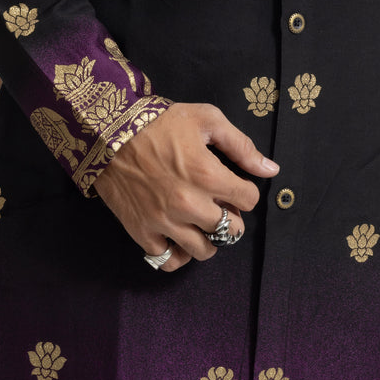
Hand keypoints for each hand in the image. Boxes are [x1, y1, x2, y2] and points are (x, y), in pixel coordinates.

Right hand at [93, 101, 278, 272]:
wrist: (107, 133)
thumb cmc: (158, 122)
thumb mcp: (206, 119)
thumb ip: (241, 146)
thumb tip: (271, 170)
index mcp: (208, 175)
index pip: (249, 200)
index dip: (245, 191)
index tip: (232, 184)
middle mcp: (189, 204)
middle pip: (232, 230)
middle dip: (231, 216)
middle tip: (218, 203)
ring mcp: (165, 222)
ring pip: (205, 251)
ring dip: (209, 237)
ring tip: (200, 221)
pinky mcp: (142, 232)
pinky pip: (169, 260)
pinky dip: (178, 253)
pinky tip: (179, 237)